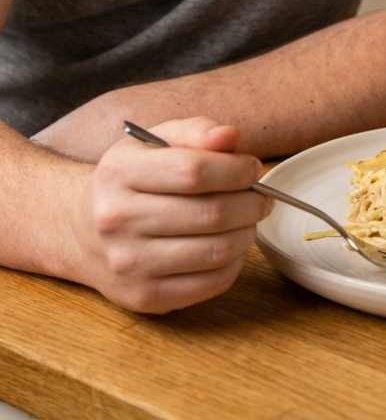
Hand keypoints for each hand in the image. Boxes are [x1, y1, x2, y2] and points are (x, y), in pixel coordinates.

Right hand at [67, 116, 272, 312]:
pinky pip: (210, 284)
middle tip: (260, 197)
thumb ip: (196, 131)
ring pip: (215, 251)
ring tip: (248, 219)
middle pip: (210, 213)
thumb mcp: (154, 141)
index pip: (194, 171)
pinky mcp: (144, 297)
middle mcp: (117, 220)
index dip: (236, 169)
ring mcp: (129, 264)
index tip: (253, 168)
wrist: (83, 230)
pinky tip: (230, 245)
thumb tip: (231, 137)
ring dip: (247, 232)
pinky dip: (234, 263)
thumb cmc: (131, 178)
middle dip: (250, 203)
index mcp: (120, 172)